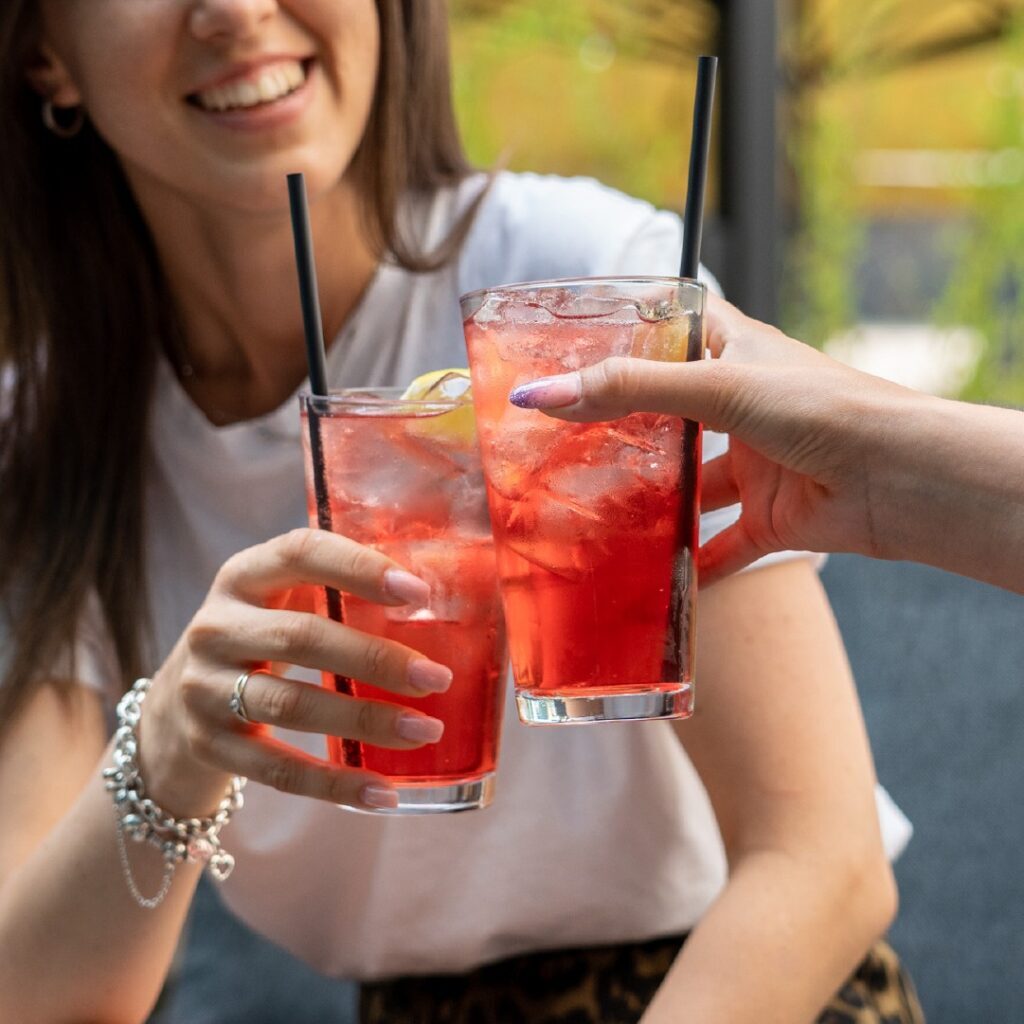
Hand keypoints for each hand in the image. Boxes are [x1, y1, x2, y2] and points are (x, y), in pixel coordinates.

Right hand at [137, 529, 453, 813]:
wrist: (173, 710)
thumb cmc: (258, 640)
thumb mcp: (281, 600)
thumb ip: (340, 590)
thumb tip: (436, 600)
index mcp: (243, 576)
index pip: (301, 553)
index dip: (359, 568)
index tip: (417, 592)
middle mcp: (217, 627)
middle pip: (301, 637)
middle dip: (375, 658)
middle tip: (437, 678)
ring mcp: (204, 689)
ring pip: (292, 705)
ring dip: (366, 720)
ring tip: (425, 730)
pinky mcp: (209, 746)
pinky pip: (278, 769)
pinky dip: (335, 785)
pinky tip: (384, 794)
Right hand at [509, 295, 927, 583]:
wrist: (901, 478)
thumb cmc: (822, 407)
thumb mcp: (718, 386)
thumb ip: (630, 390)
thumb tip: (540, 394)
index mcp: (733, 351)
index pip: (670, 330)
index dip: (624, 335)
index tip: (569, 349)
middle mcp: (741, 404)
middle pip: (669, 415)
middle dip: (622, 432)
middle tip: (559, 445)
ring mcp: (756, 463)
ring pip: (691, 487)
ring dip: (652, 504)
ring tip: (590, 516)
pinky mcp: (771, 517)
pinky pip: (720, 545)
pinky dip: (693, 564)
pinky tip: (651, 580)